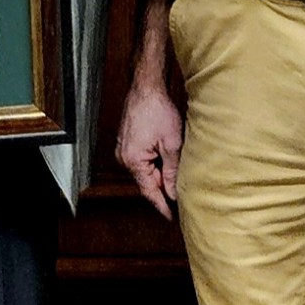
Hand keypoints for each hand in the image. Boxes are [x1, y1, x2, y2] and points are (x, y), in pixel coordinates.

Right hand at [116, 80, 183, 221]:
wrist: (146, 87)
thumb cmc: (157, 109)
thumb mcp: (172, 143)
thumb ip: (172, 171)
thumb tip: (175, 192)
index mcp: (133, 161)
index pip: (149, 191)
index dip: (162, 205)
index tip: (171, 217)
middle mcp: (124, 158)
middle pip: (146, 182)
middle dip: (163, 189)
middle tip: (182, 198)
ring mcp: (123, 150)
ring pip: (145, 171)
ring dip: (160, 174)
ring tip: (176, 177)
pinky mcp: (126, 143)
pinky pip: (141, 161)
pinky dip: (154, 164)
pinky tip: (166, 161)